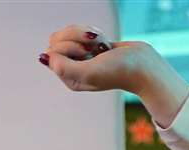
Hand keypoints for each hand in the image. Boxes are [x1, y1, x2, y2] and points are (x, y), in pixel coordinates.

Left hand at [39, 25, 172, 97]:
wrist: (143, 65)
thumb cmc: (119, 71)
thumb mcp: (90, 72)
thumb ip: (65, 68)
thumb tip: (45, 57)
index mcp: (70, 79)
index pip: (51, 53)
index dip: (67, 47)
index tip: (86, 54)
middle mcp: (73, 69)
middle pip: (56, 40)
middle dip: (76, 37)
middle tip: (93, 48)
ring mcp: (82, 58)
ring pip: (68, 33)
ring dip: (85, 34)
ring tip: (100, 46)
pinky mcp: (91, 47)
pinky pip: (81, 31)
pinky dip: (94, 33)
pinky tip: (105, 44)